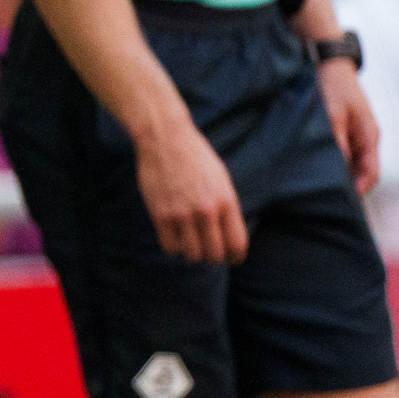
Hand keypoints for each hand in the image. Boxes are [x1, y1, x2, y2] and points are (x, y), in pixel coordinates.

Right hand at [136, 114, 246, 262]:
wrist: (166, 138)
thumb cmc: (196, 157)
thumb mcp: (221, 179)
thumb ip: (226, 207)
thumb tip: (228, 236)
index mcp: (226, 201)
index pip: (237, 244)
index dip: (235, 257)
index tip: (231, 259)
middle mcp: (207, 210)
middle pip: (214, 255)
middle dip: (213, 257)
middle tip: (207, 251)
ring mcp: (183, 214)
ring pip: (192, 255)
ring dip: (192, 253)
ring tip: (190, 243)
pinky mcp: (161, 214)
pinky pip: (170, 248)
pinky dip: (173, 248)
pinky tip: (174, 237)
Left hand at [320, 57, 380, 195]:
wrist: (329, 64)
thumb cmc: (334, 87)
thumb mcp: (334, 115)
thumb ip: (337, 142)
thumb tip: (339, 169)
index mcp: (370, 135)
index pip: (372, 172)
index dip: (361, 189)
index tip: (345, 199)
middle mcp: (365, 139)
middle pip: (362, 172)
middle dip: (348, 185)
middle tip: (327, 198)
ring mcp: (355, 136)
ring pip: (351, 164)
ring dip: (339, 174)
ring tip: (320, 186)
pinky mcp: (343, 132)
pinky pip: (342, 154)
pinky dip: (333, 162)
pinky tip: (316, 168)